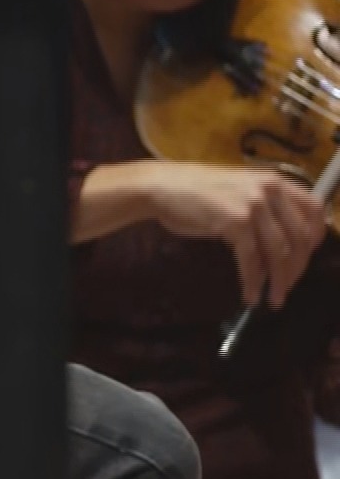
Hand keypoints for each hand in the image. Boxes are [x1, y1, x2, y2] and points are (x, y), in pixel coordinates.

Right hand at [141, 161, 326, 308]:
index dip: (316, 238)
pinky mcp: (235, 222)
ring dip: (278, 281)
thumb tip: (280, 241)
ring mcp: (253, 205)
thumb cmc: (194, 191)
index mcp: (274, 180)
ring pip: (280, 252)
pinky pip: (252, 260)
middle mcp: (269, 190)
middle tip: (288, 287)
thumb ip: (264, 207)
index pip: (314, 210)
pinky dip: (253, 281)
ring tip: (273, 298)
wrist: (162, 186)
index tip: (307, 257)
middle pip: (300, 237)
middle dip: (297, 269)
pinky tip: (250, 293)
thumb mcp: (239, 190)